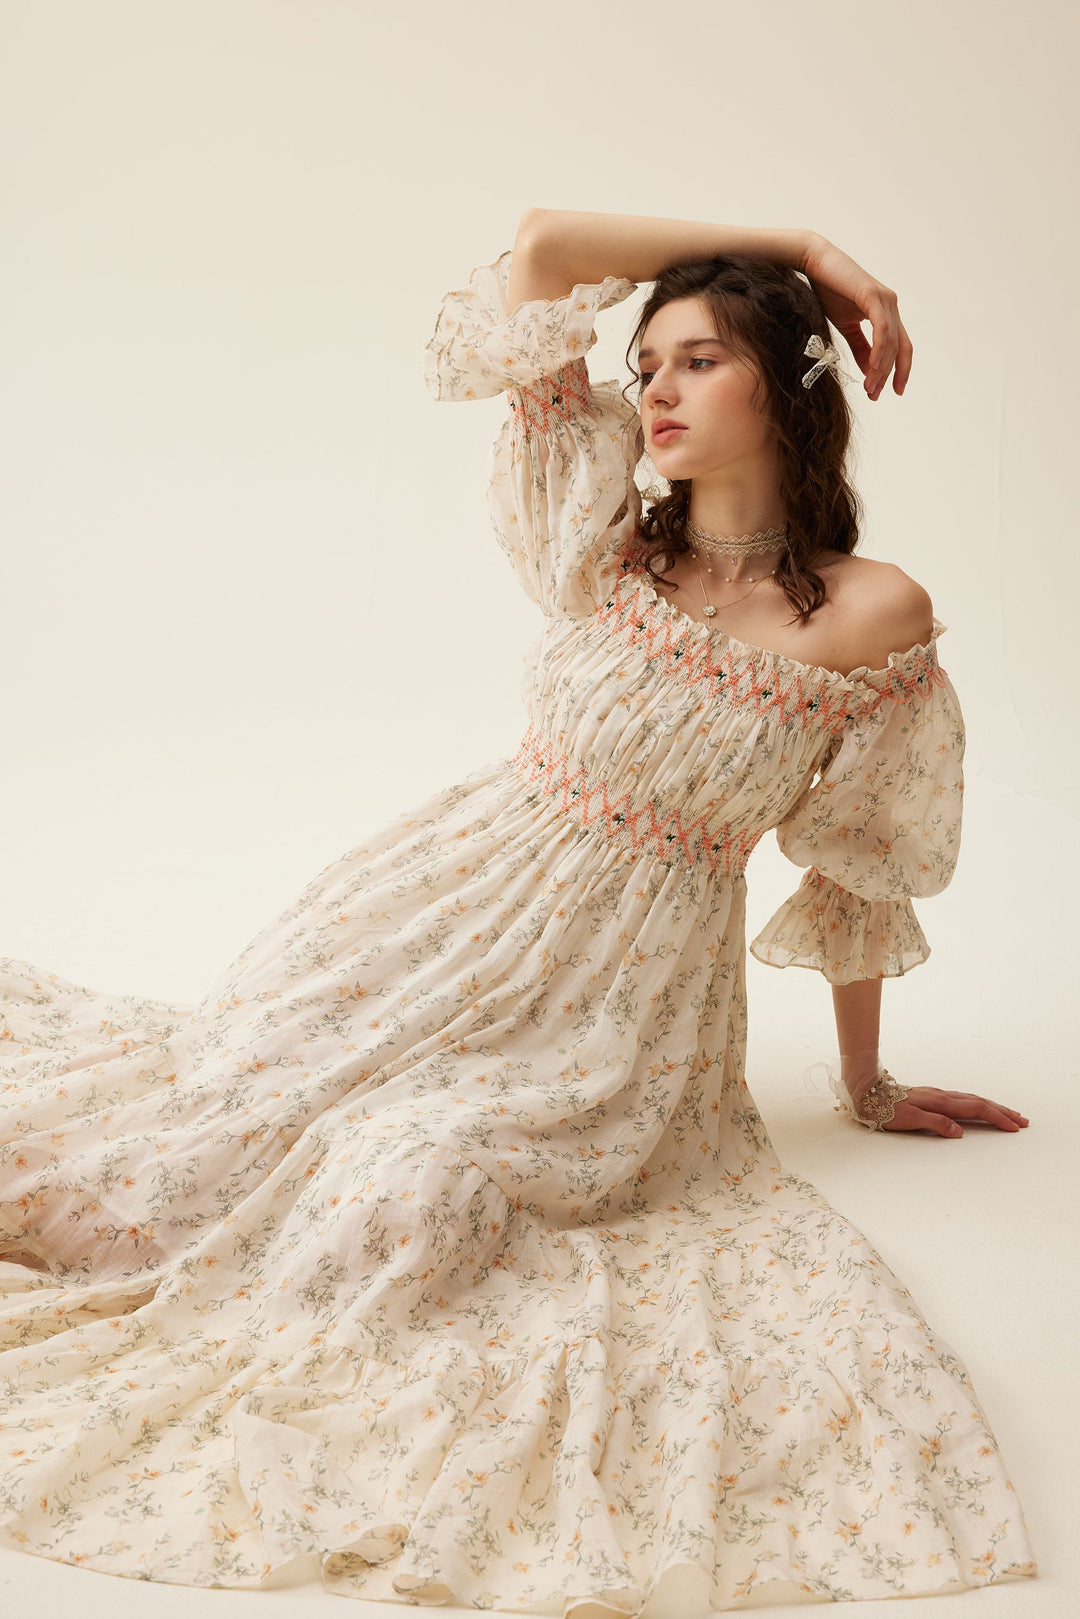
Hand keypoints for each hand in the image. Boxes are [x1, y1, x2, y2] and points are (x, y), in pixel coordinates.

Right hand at [801, 234, 912, 401]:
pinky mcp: (873, 296)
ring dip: (881, 368)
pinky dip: (879, 351)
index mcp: (886, 312)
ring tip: (870, 388)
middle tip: (876, 395)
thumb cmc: (828, 290)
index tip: (890, 392)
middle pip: (900, 348)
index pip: (900, 347)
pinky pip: (882, 330)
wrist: (814, 264)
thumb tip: (868, 371)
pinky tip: (872, 368)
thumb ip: (860, 347)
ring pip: (891, 342)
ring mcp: (885, 299)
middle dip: (890, 375)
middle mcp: (891, 305)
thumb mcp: (846, 326)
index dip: (899, 370)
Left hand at [879, 1086, 1029, 1138]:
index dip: (997, 1118)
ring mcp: (938, 1095)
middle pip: (979, 1102)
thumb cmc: (884, 1109)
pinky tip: (979, 1107)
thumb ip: (935, 1124)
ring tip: (1008, 1114)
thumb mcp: (909, 1120)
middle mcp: (942, 1096)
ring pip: (972, 1099)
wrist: (867, 1092)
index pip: (976, 1109)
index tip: (1014, 1127)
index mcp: (940, 1102)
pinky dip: (978, 1104)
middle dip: (1002, 1111)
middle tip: (1023, 1120)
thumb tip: (959, 1132)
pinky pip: (963, 1099)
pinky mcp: (932, 1096)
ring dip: (992, 1106)